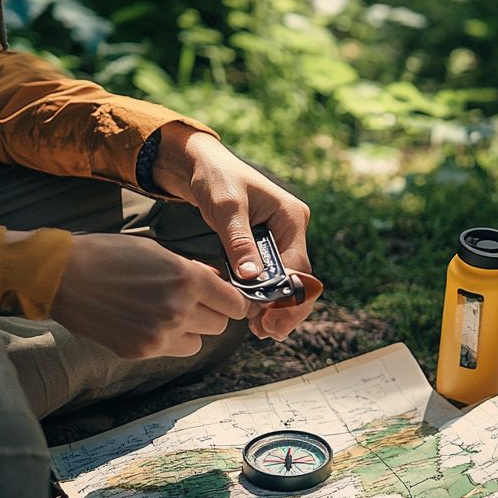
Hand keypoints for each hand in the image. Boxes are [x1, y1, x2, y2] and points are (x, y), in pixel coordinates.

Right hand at [48, 233, 249, 358]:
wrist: (63, 276)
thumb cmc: (108, 255)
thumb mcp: (157, 250)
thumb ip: (191, 269)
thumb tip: (216, 283)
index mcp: (187, 279)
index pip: (234, 303)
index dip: (232, 301)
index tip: (226, 300)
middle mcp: (179, 309)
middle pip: (220, 325)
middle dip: (210, 313)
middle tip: (193, 302)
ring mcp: (160, 334)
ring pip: (199, 342)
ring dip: (191, 330)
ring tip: (167, 313)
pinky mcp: (141, 351)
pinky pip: (172, 350)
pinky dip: (167, 339)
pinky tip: (146, 321)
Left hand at [153, 123, 320, 340]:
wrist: (199, 164)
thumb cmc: (215, 178)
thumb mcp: (226, 208)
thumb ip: (239, 242)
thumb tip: (252, 279)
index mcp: (292, 218)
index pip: (299, 268)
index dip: (287, 298)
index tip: (270, 318)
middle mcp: (291, 231)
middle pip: (299, 281)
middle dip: (286, 309)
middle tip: (267, 332)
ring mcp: (279, 240)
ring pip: (286, 284)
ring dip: (276, 308)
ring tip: (259, 330)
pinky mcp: (263, 247)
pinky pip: (270, 279)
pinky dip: (264, 298)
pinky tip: (253, 316)